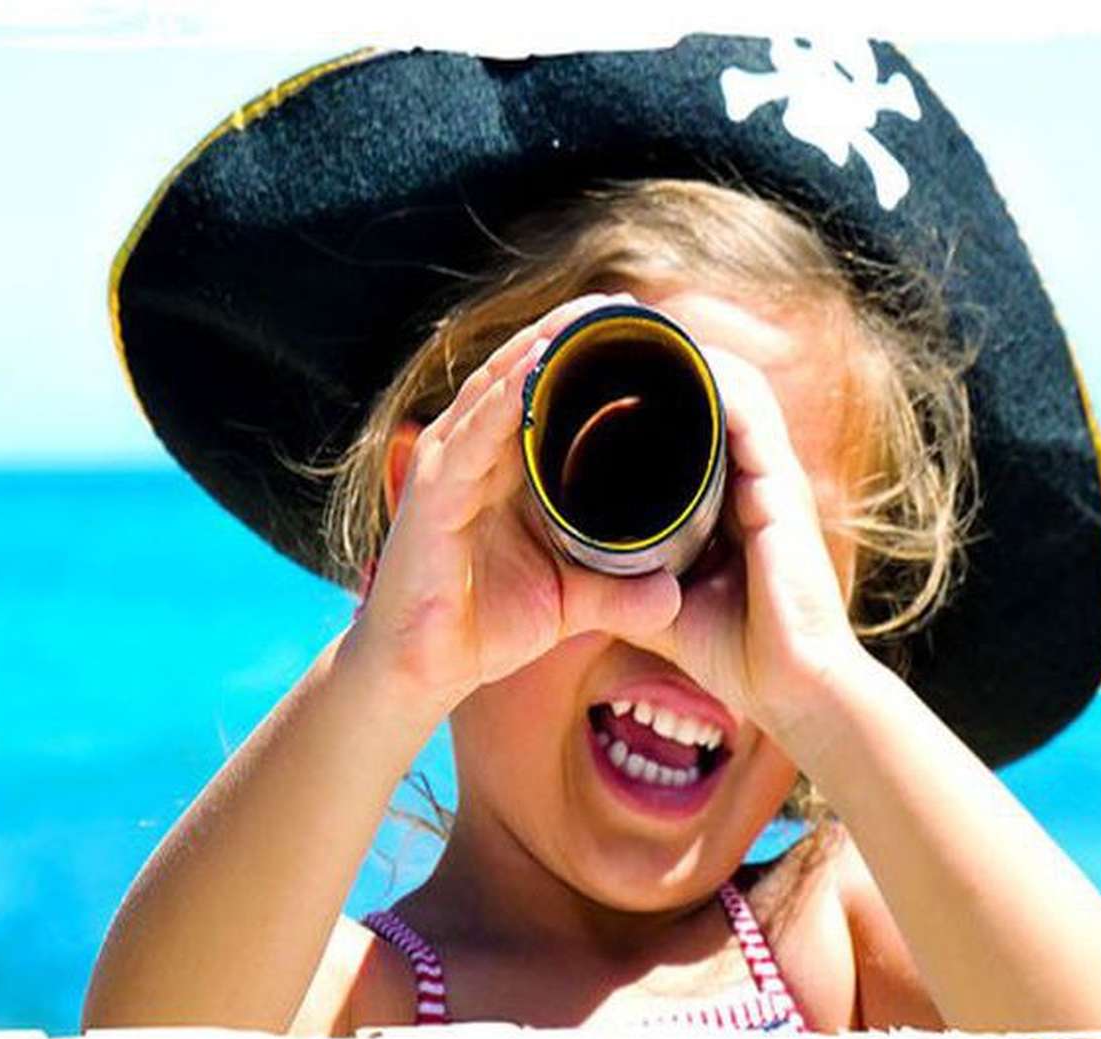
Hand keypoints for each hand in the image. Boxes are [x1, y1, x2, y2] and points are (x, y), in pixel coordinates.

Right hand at [348, 293, 682, 717]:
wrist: (424, 672)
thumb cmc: (486, 626)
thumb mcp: (571, 600)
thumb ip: (621, 592)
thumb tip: (676, 596)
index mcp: (507, 466)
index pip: (546, 392)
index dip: (586, 355)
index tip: (644, 328)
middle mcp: (474, 453)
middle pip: (522, 374)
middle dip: (570, 334)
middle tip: (626, 304)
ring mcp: (449, 468)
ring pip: (498, 389)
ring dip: (542, 348)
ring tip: (590, 315)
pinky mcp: (433, 494)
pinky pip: (473, 434)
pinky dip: (504, 398)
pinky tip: (536, 365)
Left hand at [637, 345, 870, 741]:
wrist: (795, 691)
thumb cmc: (739, 655)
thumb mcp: (666, 603)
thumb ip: (629, 579)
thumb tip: (578, 570)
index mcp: (731, 498)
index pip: (696, 419)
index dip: (656, 387)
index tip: (602, 368)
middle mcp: (756, 476)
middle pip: (716, 388)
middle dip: (667, 354)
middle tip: (611, 331)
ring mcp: (772, 477)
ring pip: (733, 386)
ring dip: (687, 353)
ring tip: (636, 329)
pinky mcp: (781, 489)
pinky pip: (748, 413)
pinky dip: (712, 380)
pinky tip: (675, 358)